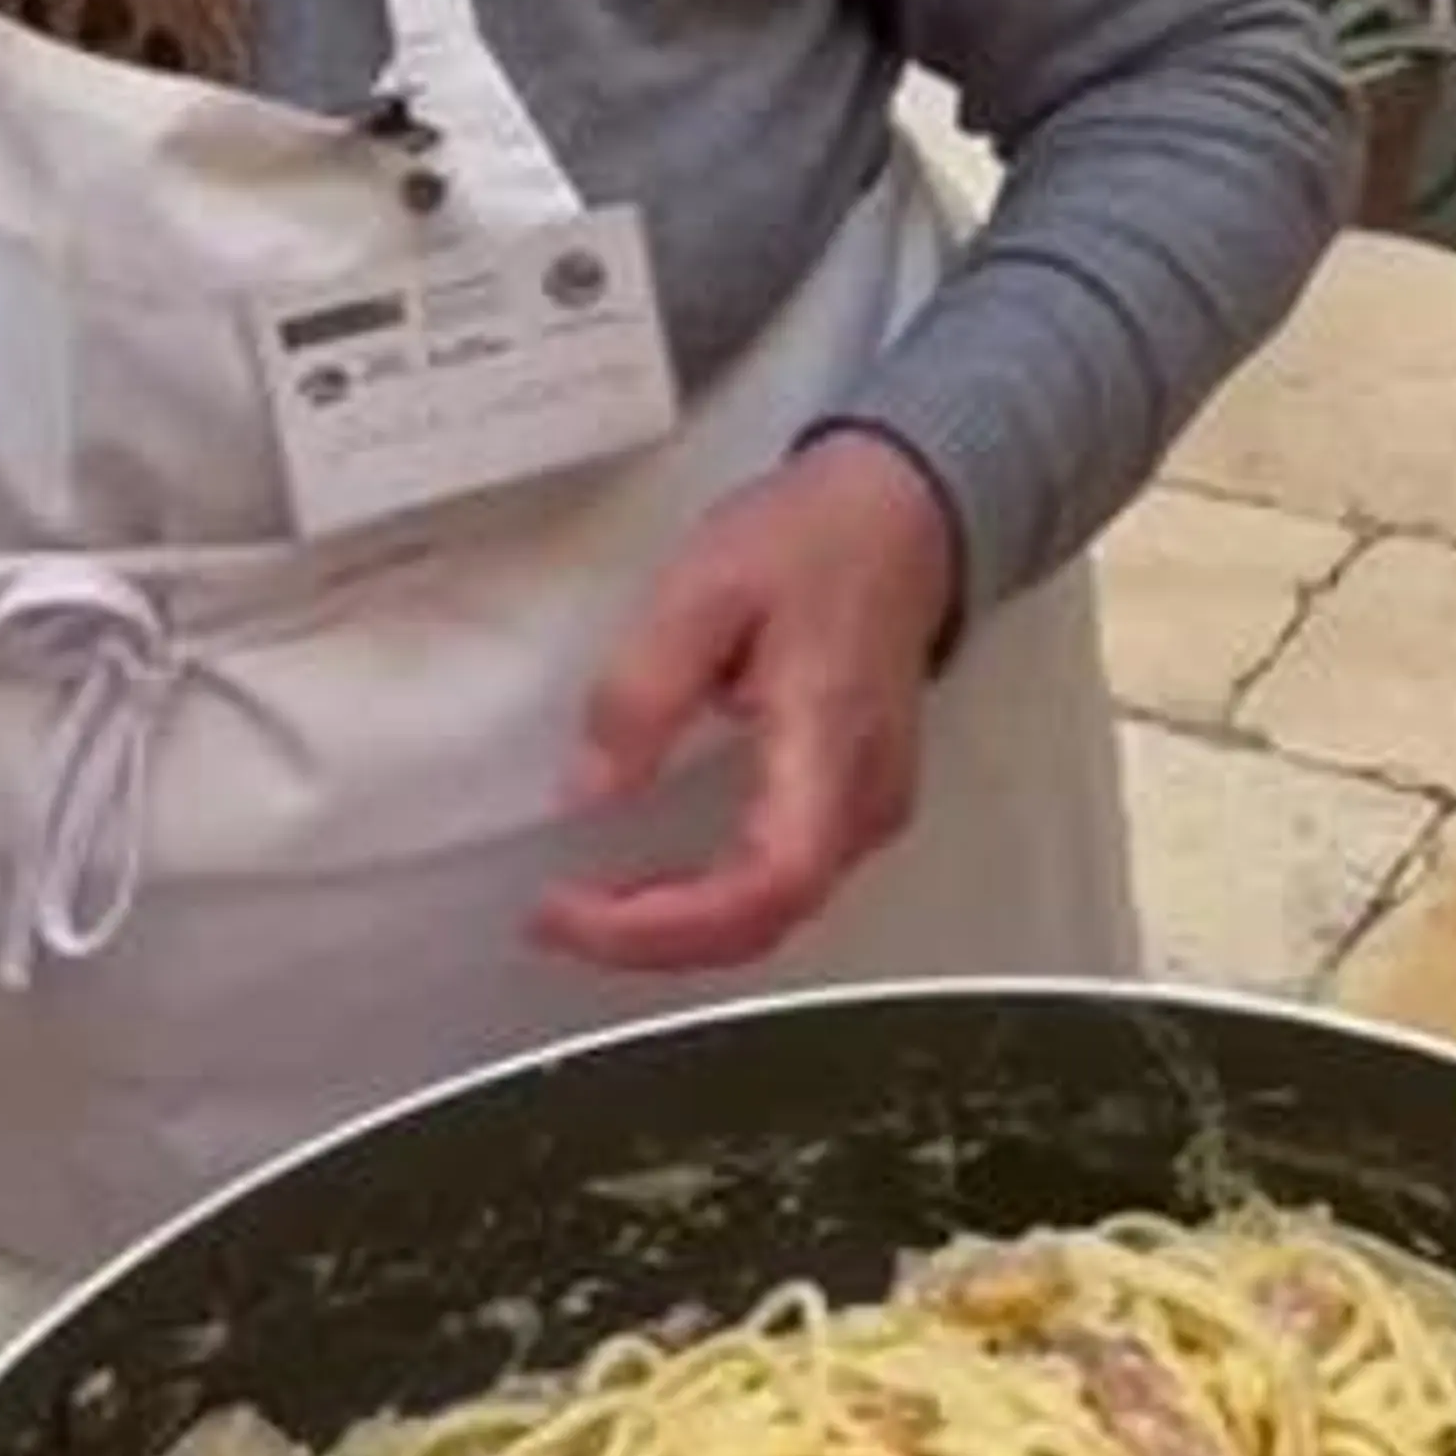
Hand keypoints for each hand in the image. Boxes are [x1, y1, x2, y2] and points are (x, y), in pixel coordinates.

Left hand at [532, 430, 960, 980]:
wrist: (901, 515)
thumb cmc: (807, 543)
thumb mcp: (702, 589)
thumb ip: (643, 691)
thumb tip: (587, 795)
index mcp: (830, 746)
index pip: (765, 884)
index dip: (666, 924)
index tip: (569, 912)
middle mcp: (863, 803)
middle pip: (763, 922)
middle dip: (651, 940)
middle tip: (554, 920)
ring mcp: (869, 813)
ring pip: (772, 916)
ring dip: (676, 931)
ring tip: (584, 912)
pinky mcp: (857, 809)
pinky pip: (781, 887)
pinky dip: (708, 905)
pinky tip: (648, 887)